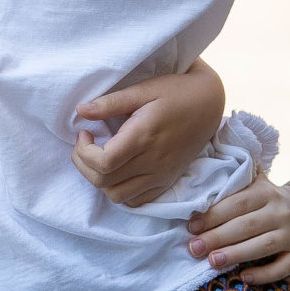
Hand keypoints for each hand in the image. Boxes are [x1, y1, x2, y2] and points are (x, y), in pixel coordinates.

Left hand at [71, 62, 226, 208]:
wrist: (208, 104)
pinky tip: (118, 171)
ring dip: (100, 181)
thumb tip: (81, 110)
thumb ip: (111, 102)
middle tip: (86, 145)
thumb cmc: (175, 92)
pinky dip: (120, 191)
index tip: (85, 133)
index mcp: (144, 136)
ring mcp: (161, 175)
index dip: (83, 152)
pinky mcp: (166, 182)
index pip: (103, 163)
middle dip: (84, 165)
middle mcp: (153, 162)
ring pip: (117, 196)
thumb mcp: (143, 89)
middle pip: (104, 182)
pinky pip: (136, 201)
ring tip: (100, 159)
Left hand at [186, 176, 289, 284]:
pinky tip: (244, 277)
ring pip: (263, 246)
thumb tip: (200, 173)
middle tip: (194, 248)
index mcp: (267, 192)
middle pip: (247, 225)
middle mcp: (281, 213)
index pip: (238, 203)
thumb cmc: (267, 201)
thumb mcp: (256, 184)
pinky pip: (283, 267)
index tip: (192, 227)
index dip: (214, 215)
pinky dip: (264, 274)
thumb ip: (235, 180)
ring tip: (213, 262)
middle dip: (218, 237)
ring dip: (236, 254)